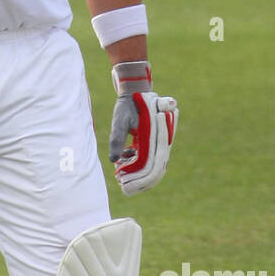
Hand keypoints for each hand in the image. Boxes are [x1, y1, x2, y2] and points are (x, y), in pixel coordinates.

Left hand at [108, 62, 177, 195]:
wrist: (135, 92)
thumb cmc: (127, 106)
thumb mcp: (120, 121)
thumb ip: (117, 139)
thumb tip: (113, 160)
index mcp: (157, 139)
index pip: (153, 167)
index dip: (140, 179)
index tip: (125, 183)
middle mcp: (161, 143)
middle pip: (154, 171)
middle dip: (138, 180)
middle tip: (121, 182)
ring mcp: (158, 143)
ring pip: (151, 165)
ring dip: (137, 171)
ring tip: (120, 171)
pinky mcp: (153, 141)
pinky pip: (148, 157)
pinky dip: (136, 161)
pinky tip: (123, 156)